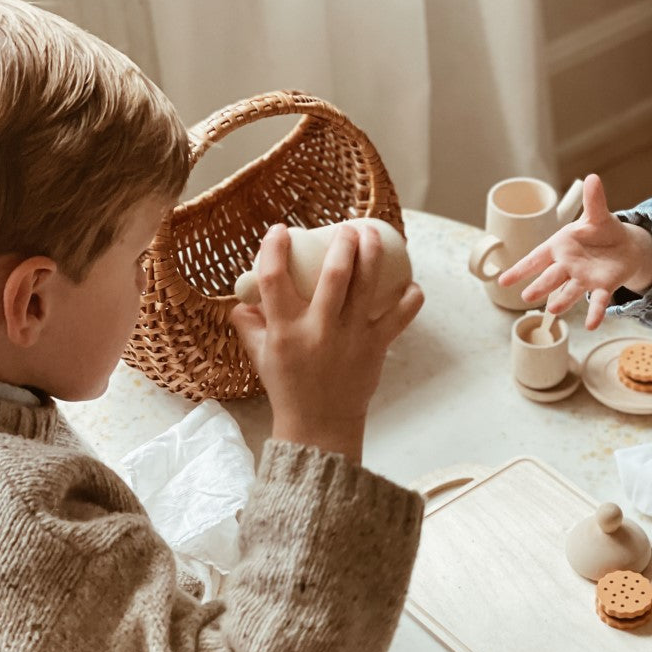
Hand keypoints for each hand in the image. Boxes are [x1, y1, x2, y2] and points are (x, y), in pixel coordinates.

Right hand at [231, 224, 423, 459]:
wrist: (319, 425)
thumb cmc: (288, 387)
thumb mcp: (260, 356)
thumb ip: (249, 325)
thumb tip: (240, 300)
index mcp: (284, 329)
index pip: (274, 278)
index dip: (274, 248)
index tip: (281, 230)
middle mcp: (318, 330)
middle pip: (334, 275)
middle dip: (343, 243)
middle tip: (348, 227)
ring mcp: (350, 338)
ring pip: (366, 287)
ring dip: (373, 255)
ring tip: (374, 234)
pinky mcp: (375, 348)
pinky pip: (399, 318)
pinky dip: (409, 299)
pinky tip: (411, 284)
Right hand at [496, 174, 651, 329]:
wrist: (625, 248)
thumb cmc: (602, 232)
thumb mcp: (597, 215)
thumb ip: (594, 201)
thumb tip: (592, 178)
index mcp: (560, 247)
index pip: (536, 258)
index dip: (520, 269)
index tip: (503, 280)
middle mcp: (568, 266)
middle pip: (551, 277)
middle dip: (540, 286)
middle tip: (527, 297)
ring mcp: (584, 279)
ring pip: (570, 291)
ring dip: (562, 300)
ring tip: (554, 309)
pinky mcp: (602, 287)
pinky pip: (597, 301)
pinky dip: (595, 313)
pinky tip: (592, 325)